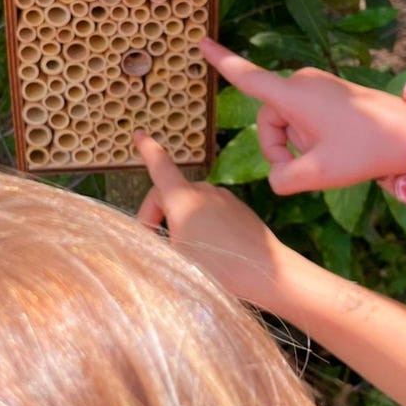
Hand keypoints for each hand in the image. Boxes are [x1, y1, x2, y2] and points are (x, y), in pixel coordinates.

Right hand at [135, 130, 287, 306]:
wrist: (266, 271)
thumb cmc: (217, 267)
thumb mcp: (175, 258)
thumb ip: (160, 243)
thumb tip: (159, 239)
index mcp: (183, 198)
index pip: (160, 167)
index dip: (148, 151)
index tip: (139, 134)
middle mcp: (204, 191)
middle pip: (171, 194)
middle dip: (158, 215)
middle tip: (156, 244)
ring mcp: (224, 198)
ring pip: (191, 204)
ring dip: (181, 222)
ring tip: (185, 253)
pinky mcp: (239, 209)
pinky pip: (211, 211)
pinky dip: (201, 224)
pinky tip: (209, 252)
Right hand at [200, 37, 405, 194]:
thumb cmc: (367, 150)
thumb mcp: (319, 174)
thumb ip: (284, 179)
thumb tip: (279, 176)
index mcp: (293, 95)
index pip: (247, 77)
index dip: (221, 61)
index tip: (200, 41)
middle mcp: (301, 82)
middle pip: (268, 121)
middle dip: (281, 148)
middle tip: (312, 168)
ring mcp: (317, 86)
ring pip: (287, 123)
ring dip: (300, 145)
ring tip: (334, 154)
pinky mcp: (330, 93)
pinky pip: (304, 119)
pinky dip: (313, 138)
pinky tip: (339, 148)